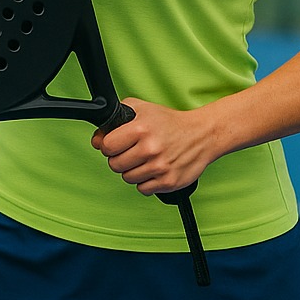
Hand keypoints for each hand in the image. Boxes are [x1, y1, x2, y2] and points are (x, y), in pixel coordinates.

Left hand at [92, 97, 212, 195]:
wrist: (202, 135)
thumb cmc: (170, 122)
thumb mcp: (141, 109)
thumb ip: (115, 119)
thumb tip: (96, 140)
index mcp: (141, 129)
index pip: (106, 146)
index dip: (108, 146)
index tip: (115, 144)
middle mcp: (150, 149)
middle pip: (115, 165)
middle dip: (119, 159)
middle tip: (131, 152)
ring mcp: (160, 167)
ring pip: (127, 178)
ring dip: (132, 171)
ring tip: (144, 160)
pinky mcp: (169, 182)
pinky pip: (143, 189)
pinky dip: (145, 182)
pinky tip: (153, 170)